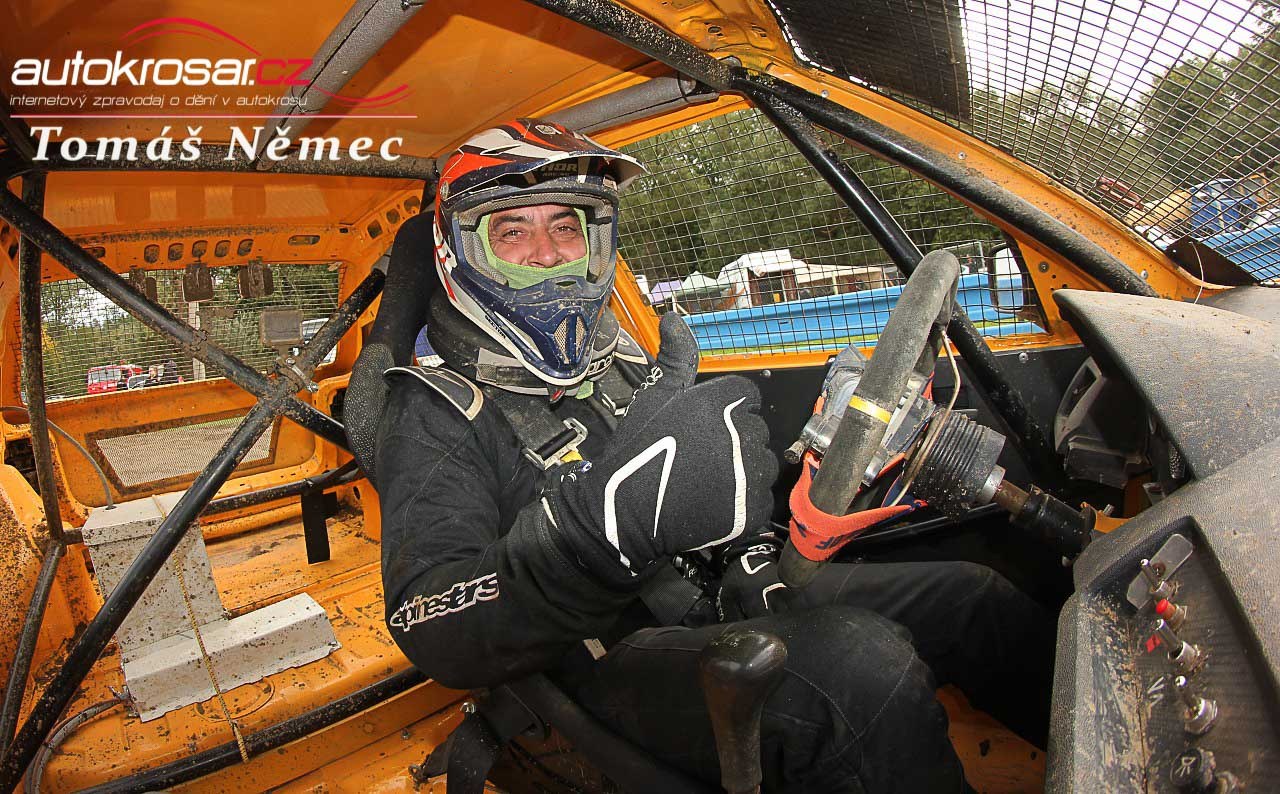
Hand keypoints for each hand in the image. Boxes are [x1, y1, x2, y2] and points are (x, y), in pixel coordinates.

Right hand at [551, 314, 777, 584]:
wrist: (623, 512)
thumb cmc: (637, 452)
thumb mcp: (654, 396)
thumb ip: (676, 357)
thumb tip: (674, 319)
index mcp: (718, 402)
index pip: (748, 396)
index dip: (729, 410)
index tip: (707, 426)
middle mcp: (738, 433)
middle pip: (756, 429)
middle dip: (735, 440)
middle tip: (700, 456)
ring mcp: (747, 472)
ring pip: (762, 463)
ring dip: (744, 470)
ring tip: (707, 479)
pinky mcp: (751, 508)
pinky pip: (761, 497)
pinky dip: (744, 502)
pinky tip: (714, 501)